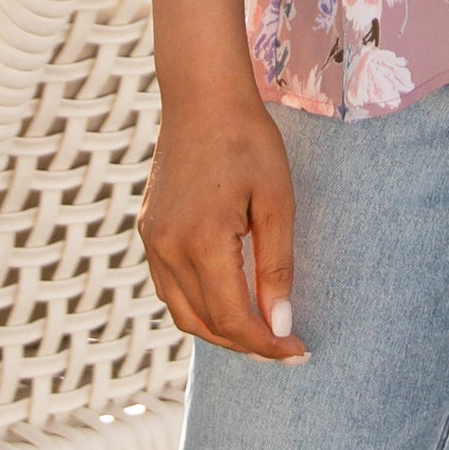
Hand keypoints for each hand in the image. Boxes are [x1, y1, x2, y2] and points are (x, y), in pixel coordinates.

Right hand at [138, 79, 307, 359]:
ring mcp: (152, 241)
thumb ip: (277, 267)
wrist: (201, 97)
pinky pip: (170, 289)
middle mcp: (168, 248)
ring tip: (261, 333)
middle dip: (247, 345)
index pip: (234, 318)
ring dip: (221, 332)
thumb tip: (281, 325)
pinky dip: (199, 308)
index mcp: (201, 241)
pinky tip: (229, 303)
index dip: (268, 344)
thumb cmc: (247, 141)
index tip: (299, 352)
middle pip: (206, 324)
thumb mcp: (276, 202)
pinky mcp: (149, 232)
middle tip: (286, 349)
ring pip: (183, 313)